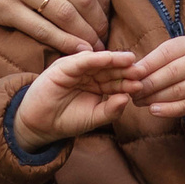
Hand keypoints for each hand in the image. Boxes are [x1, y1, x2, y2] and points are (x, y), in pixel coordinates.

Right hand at [13, 50, 135, 151]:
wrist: (41, 125)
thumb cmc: (68, 120)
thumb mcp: (95, 118)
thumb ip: (111, 110)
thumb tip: (127, 99)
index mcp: (99, 84)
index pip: (117, 81)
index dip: (129, 82)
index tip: (143, 84)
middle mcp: (90, 74)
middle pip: (111, 69)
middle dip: (126, 70)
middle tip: (141, 70)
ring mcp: (77, 68)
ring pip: (99, 62)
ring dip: (115, 60)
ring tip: (130, 61)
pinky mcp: (64, 66)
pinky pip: (81, 60)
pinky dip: (95, 58)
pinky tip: (109, 58)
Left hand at [126, 35, 184, 123]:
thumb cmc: (184, 68)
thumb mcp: (173, 57)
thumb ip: (153, 62)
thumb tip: (130, 72)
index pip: (165, 54)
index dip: (146, 65)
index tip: (130, 76)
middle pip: (171, 73)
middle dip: (148, 84)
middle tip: (132, 92)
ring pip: (177, 91)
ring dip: (154, 98)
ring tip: (139, 102)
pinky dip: (167, 110)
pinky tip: (153, 110)